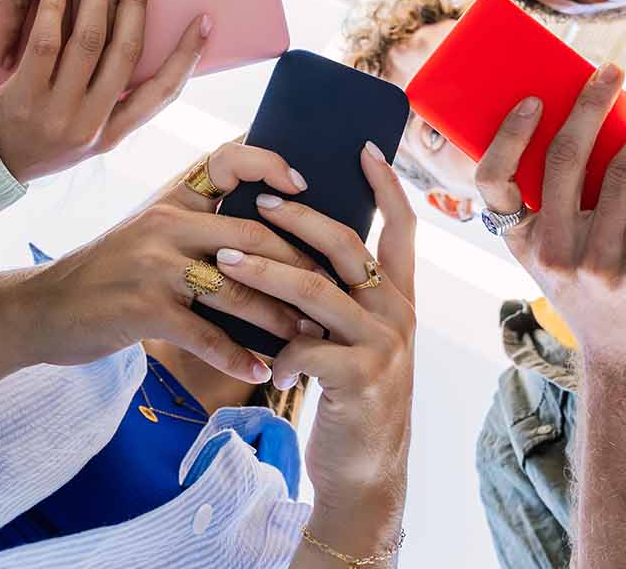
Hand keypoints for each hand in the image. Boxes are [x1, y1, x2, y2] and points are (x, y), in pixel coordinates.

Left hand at [0, 0, 204, 181]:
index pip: (163, 92)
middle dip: (136, 4)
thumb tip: (133, 45)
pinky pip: (44, 45)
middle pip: (125, 53)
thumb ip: (110, 101)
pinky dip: (55, 10)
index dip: (187, 55)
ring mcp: (57, 113)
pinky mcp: (23, 98)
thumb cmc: (37, 139)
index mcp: (112, 134)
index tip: (203, 20)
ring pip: (88, 42)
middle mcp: (91, 125)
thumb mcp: (84, 133)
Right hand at [18, 142, 332, 382]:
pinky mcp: (143, 308)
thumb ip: (196, 226)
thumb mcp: (148, 234)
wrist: (41, 310)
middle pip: (251, 235)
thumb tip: (265, 233)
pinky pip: (204, 333)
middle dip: (298, 267)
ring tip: (309, 337)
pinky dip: (236, 355)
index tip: (304, 188)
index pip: (227, 160)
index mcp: (172, 199)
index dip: (270, 164)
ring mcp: (154, 265)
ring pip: (237, 287)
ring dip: (278, 317)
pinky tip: (260, 372)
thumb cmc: (106, 275)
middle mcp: (166, 224)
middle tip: (333, 292)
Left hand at [214, 142, 417, 505]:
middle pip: (348, 246)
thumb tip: (295, 255)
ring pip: (316, 291)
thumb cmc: (348, 402)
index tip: (363, 148)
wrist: (365, 477)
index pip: (402, 229)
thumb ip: (338, 303)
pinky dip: (279, 351)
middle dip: (299, 218)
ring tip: (223, 260)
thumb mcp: (354, 344)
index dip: (386, 186)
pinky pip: (306, 347)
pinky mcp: (361, 379)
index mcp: (400, 301)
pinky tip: (265, 364)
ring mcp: (384, 347)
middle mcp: (400, 316)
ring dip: (264, 272)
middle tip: (259, 200)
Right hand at [474, 67, 625, 382]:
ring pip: (623, 175)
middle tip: (612, 71)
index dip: (508, 135)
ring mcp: (600, 266)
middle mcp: (555, 252)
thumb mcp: (559, 257)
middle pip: (566, 159)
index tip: (534, 99)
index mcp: (525, 242)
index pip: (492, 182)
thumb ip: (562, 208)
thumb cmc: (596, 295)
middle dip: (590, 104)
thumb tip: (592, 127)